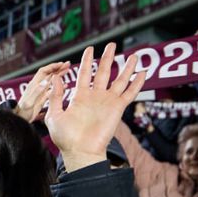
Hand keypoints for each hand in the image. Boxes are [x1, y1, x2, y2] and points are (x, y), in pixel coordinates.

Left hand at [15, 61, 70, 122]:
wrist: (19, 120)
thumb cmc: (22, 112)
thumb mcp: (29, 102)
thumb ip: (37, 91)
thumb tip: (46, 81)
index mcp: (34, 86)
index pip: (44, 71)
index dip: (52, 67)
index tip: (61, 64)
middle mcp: (37, 87)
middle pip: (48, 74)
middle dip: (58, 68)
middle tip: (68, 64)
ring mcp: (39, 92)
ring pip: (51, 81)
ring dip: (59, 75)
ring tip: (67, 71)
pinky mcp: (41, 99)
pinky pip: (51, 90)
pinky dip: (58, 86)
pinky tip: (65, 86)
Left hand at [45, 43, 144, 171]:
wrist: (80, 151)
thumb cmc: (66, 138)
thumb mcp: (54, 115)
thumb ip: (55, 96)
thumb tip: (55, 78)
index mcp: (79, 97)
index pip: (84, 74)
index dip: (86, 61)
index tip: (89, 49)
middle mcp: (95, 97)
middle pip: (103, 72)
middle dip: (108, 58)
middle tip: (112, 45)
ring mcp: (107, 102)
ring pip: (119, 80)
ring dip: (126, 67)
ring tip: (133, 55)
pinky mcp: (117, 108)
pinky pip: (129, 93)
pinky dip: (137, 83)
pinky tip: (143, 72)